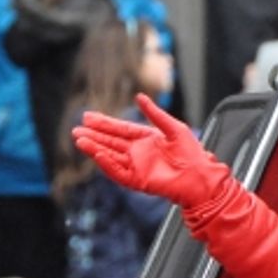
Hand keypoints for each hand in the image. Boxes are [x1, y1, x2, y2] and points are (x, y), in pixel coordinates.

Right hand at [72, 94, 230, 207]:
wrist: (200, 177)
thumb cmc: (192, 154)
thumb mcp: (174, 128)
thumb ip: (155, 114)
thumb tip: (140, 97)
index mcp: (146, 139)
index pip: (120, 129)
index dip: (104, 123)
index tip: (87, 117)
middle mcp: (138, 153)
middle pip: (111, 142)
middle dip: (94, 136)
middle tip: (76, 130)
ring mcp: (137, 167)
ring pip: (110, 156)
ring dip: (95, 149)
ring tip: (79, 140)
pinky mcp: (138, 180)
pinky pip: (118, 172)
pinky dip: (106, 164)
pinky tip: (96, 154)